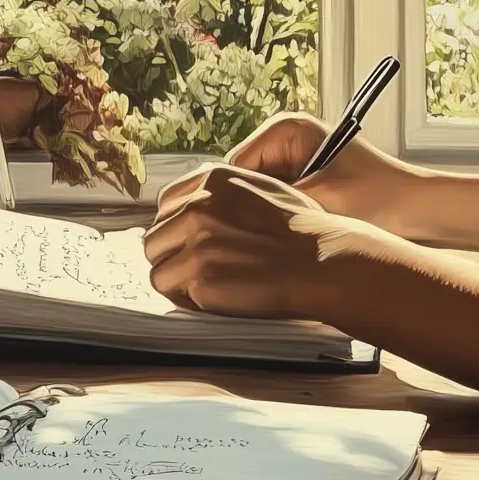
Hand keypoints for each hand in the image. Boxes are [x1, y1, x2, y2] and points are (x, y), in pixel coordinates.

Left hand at [142, 165, 367, 319]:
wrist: (323, 261)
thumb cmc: (302, 230)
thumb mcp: (262, 189)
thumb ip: (222, 193)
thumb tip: (191, 208)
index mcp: (213, 179)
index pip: (166, 205)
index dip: (176, 228)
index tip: (191, 243)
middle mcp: (198, 206)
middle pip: (155, 237)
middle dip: (173, 255)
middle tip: (201, 270)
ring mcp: (196, 242)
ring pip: (157, 267)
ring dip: (177, 279)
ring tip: (209, 284)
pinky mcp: (199, 276)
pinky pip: (172, 293)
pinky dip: (187, 299)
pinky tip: (216, 296)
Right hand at [154, 110, 415, 230]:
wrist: (420, 208)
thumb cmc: (377, 197)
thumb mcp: (319, 200)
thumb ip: (272, 206)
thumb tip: (224, 220)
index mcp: (285, 130)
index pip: (229, 168)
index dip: (218, 205)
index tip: (210, 237)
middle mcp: (285, 140)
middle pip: (235, 183)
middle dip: (232, 215)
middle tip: (227, 248)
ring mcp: (293, 162)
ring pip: (249, 198)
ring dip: (251, 223)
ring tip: (253, 250)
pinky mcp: (302, 183)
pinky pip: (269, 206)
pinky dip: (269, 226)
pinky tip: (272, 250)